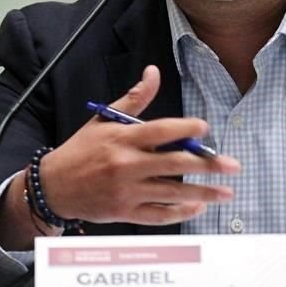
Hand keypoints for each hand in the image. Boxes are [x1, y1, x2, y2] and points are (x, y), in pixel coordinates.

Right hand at [0, 65, 239, 247]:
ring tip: (226, 192)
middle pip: (174, 164)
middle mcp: (126, 165)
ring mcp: (127, 191)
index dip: (185, 128)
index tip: (205, 128)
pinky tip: (198, 207)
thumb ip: (134, 99)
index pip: (160, 131)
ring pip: (172, 193)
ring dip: (203, 193)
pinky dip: (180, 212)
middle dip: (207, 165)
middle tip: (232, 165)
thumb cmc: (82, 150)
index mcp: (122, 138)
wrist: (54, 187)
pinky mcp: (125, 212)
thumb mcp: (104, 119)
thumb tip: (153, 72)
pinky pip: (159, 215)